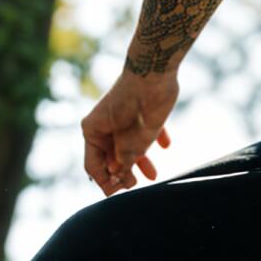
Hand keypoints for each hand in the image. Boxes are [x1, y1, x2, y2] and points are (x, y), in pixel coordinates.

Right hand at [81, 64, 177, 194]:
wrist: (155, 69)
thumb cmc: (140, 105)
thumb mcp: (133, 141)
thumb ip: (124, 160)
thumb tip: (118, 174)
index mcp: (94, 130)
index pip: (93, 166)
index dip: (106, 182)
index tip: (120, 191)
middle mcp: (104, 125)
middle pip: (111, 158)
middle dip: (124, 173)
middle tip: (136, 184)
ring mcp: (121, 118)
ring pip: (128, 146)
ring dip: (139, 161)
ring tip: (153, 174)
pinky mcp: (138, 111)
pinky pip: (143, 131)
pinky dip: (154, 140)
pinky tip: (166, 145)